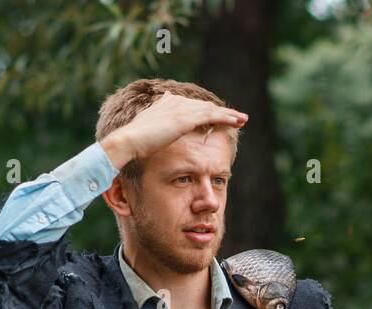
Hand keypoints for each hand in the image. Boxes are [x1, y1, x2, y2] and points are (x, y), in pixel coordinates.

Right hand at [100, 93, 247, 168]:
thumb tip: (155, 128)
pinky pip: (212, 116)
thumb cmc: (134, 143)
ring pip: (211, 110)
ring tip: (243, 119)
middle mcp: (175, 103)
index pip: (192, 106)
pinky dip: (226, 118)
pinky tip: (237, 122)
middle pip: (204, 106)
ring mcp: (180, 109)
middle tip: (237, 117)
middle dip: (221, 112)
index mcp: (166, 104)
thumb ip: (155, 126)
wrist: (128, 142)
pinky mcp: (185, 119)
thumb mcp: (147, 132)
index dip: (207, 112)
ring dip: (229, 115)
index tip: (218, 117)